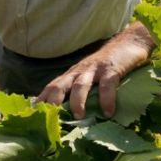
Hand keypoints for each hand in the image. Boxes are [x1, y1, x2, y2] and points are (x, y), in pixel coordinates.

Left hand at [37, 26, 153, 118]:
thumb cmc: (106, 66)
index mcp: (70, 76)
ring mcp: (94, 70)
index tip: (32, 115)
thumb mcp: (88, 77)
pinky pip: (107, 85)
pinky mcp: (112, 69)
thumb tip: (68, 114)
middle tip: (49, 118)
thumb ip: (78, 91)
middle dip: (52, 101)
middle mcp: (78, 72)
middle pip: (59, 85)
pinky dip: (106, 99)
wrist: (129, 42)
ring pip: (80, 85)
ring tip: (78, 116)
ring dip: (77, 101)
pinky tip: (108, 112)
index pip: (50, 88)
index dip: (41, 101)